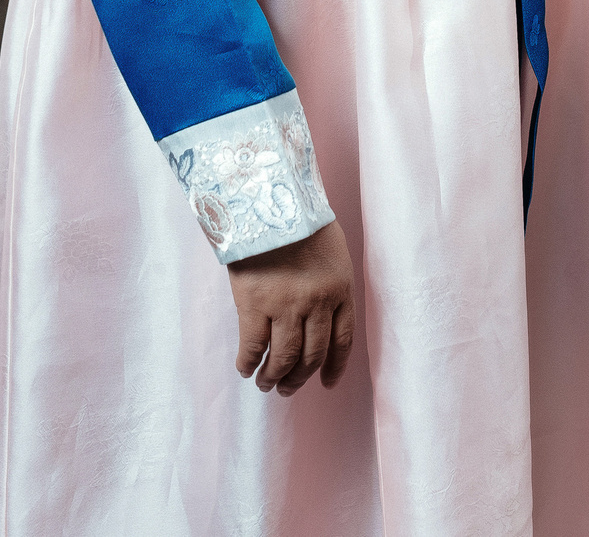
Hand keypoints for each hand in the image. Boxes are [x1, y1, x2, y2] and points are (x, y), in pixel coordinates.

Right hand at [228, 220, 354, 394]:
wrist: (270, 199)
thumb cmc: (299, 219)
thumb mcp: (331, 250)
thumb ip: (329, 282)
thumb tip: (319, 311)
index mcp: (341, 289)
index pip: (343, 340)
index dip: (334, 367)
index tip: (327, 383)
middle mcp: (317, 304)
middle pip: (311, 355)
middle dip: (299, 378)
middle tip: (287, 389)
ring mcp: (286, 306)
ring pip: (283, 357)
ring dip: (274, 377)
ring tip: (265, 384)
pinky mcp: (254, 304)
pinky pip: (253, 346)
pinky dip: (249, 362)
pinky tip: (245, 368)